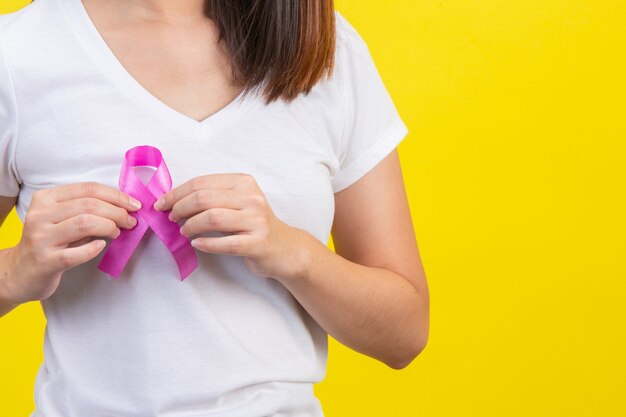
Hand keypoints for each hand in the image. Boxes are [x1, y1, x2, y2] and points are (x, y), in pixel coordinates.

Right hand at [6, 182, 140, 303]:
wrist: (20, 272)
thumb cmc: (49, 242)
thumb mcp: (61, 218)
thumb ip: (85, 208)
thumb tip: (124, 206)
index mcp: (45, 199)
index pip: (88, 189)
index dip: (116, 195)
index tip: (134, 204)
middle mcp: (40, 215)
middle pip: (89, 205)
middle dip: (117, 212)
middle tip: (130, 221)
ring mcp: (41, 238)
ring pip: (84, 223)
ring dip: (109, 226)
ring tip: (118, 232)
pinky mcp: (45, 261)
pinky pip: (77, 253)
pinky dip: (94, 248)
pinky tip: (101, 246)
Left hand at [154, 173, 306, 280]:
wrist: (283, 248)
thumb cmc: (253, 225)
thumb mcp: (237, 202)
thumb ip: (212, 197)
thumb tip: (172, 199)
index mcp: (243, 182)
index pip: (202, 183)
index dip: (177, 193)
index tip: (162, 203)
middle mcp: (252, 198)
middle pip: (204, 198)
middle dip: (180, 208)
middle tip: (171, 218)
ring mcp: (257, 220)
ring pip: (212, 218)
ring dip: (190, 226)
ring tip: (184, 231)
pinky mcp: (258, 243)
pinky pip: (225, 243)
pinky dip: (206, 244)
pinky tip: (197, 244)